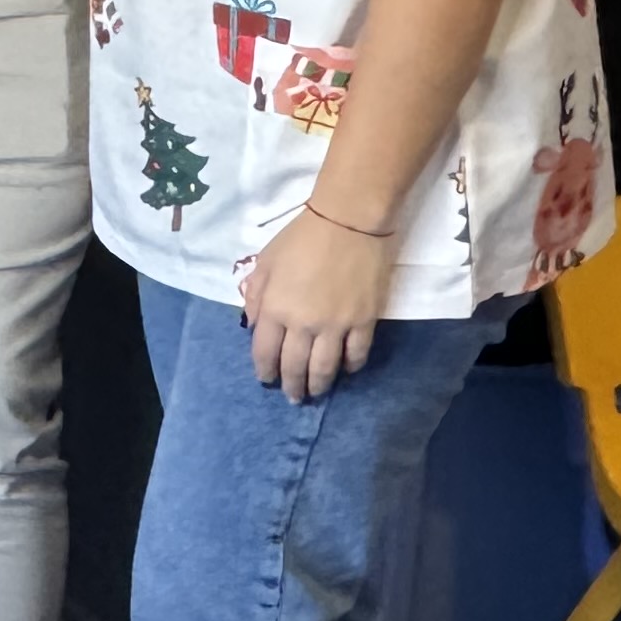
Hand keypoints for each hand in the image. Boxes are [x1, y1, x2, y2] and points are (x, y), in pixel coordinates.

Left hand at [238, 204, 391, 401]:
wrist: (349, 222)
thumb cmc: (302, 238)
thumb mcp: (266, 262)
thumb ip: (257, 295)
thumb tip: (255, 324)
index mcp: (275, 308)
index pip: (265, 352)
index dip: (265, 370)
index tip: (266, 379)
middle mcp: (303, 323)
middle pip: (295, 366)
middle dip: (291, 386)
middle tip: (293, 397)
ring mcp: (336, 325)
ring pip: (326, 368)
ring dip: (319, 385)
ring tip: (316, 393)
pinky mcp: (365, 321)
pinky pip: (357, 354)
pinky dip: (351, 367)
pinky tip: (346, 370)